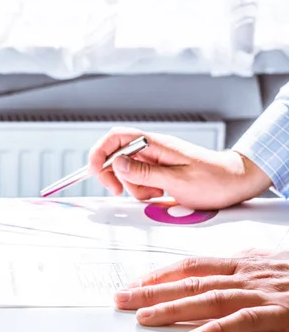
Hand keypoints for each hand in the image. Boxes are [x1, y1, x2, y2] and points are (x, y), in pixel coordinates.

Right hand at [87, 127, 271, 209]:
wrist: (236, 183)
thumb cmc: (214, 180)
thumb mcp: (177, 180)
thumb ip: (144, 173)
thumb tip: (115, 163)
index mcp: (155, 144)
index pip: (116, 137)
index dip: (99, 152)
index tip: (94, 171)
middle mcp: (152, 149)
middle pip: (116, 156)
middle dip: (113, 175)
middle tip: (119, 191)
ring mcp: (156, 160)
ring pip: (127, 172)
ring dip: (133, 187)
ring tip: (156, 194)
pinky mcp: (159, 171)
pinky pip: (140, 181)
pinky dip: (143, 191)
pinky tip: (160, 194)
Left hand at [114, 250, 288, 331]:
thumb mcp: (263, 266)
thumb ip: (234, 270)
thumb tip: (205, 275)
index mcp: (239, 263)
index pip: (189, 266)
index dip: (158, 275)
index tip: (132, 284)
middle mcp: (244, 274)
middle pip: (188, 282)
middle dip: (151, 291)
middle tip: (121, 300)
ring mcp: (262, 292)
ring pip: (208, 299)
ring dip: (172, 308)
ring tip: (144, 318)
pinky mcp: (282, 312)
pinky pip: (244, 321)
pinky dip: (217, 329)